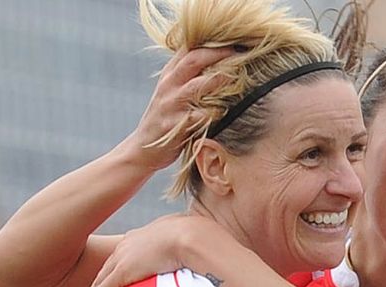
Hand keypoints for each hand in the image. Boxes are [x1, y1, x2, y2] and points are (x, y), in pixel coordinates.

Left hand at [85, 214, 228, 286]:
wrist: (196, 238)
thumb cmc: (206, 240)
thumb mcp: (198, 239)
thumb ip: (195, 251)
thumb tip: (212, 261)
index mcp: (150, 233)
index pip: (130, 251)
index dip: (124, 265)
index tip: (124, 277)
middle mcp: (132, 242)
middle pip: (111, 263)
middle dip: (104, 278)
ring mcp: (125, 256)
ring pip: (102, 278)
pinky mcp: (123, 272)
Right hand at [118, 47, 234, 170]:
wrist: (142, 149)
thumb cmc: (165, 117)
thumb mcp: (172, 90)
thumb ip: (189, 75)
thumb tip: (217, 59)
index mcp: (170, 74)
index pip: (189, 48)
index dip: (212, 42)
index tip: (236, 39)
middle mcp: (168, 85)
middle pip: (193, 60)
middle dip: (219, 54)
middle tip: (242, 53)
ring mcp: (170, 105)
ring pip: (195, 87)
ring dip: (218, 80)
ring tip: (238, 77)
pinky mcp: (172, 126)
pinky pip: (195, 118)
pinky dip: (211, 114)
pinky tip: (226, 111)